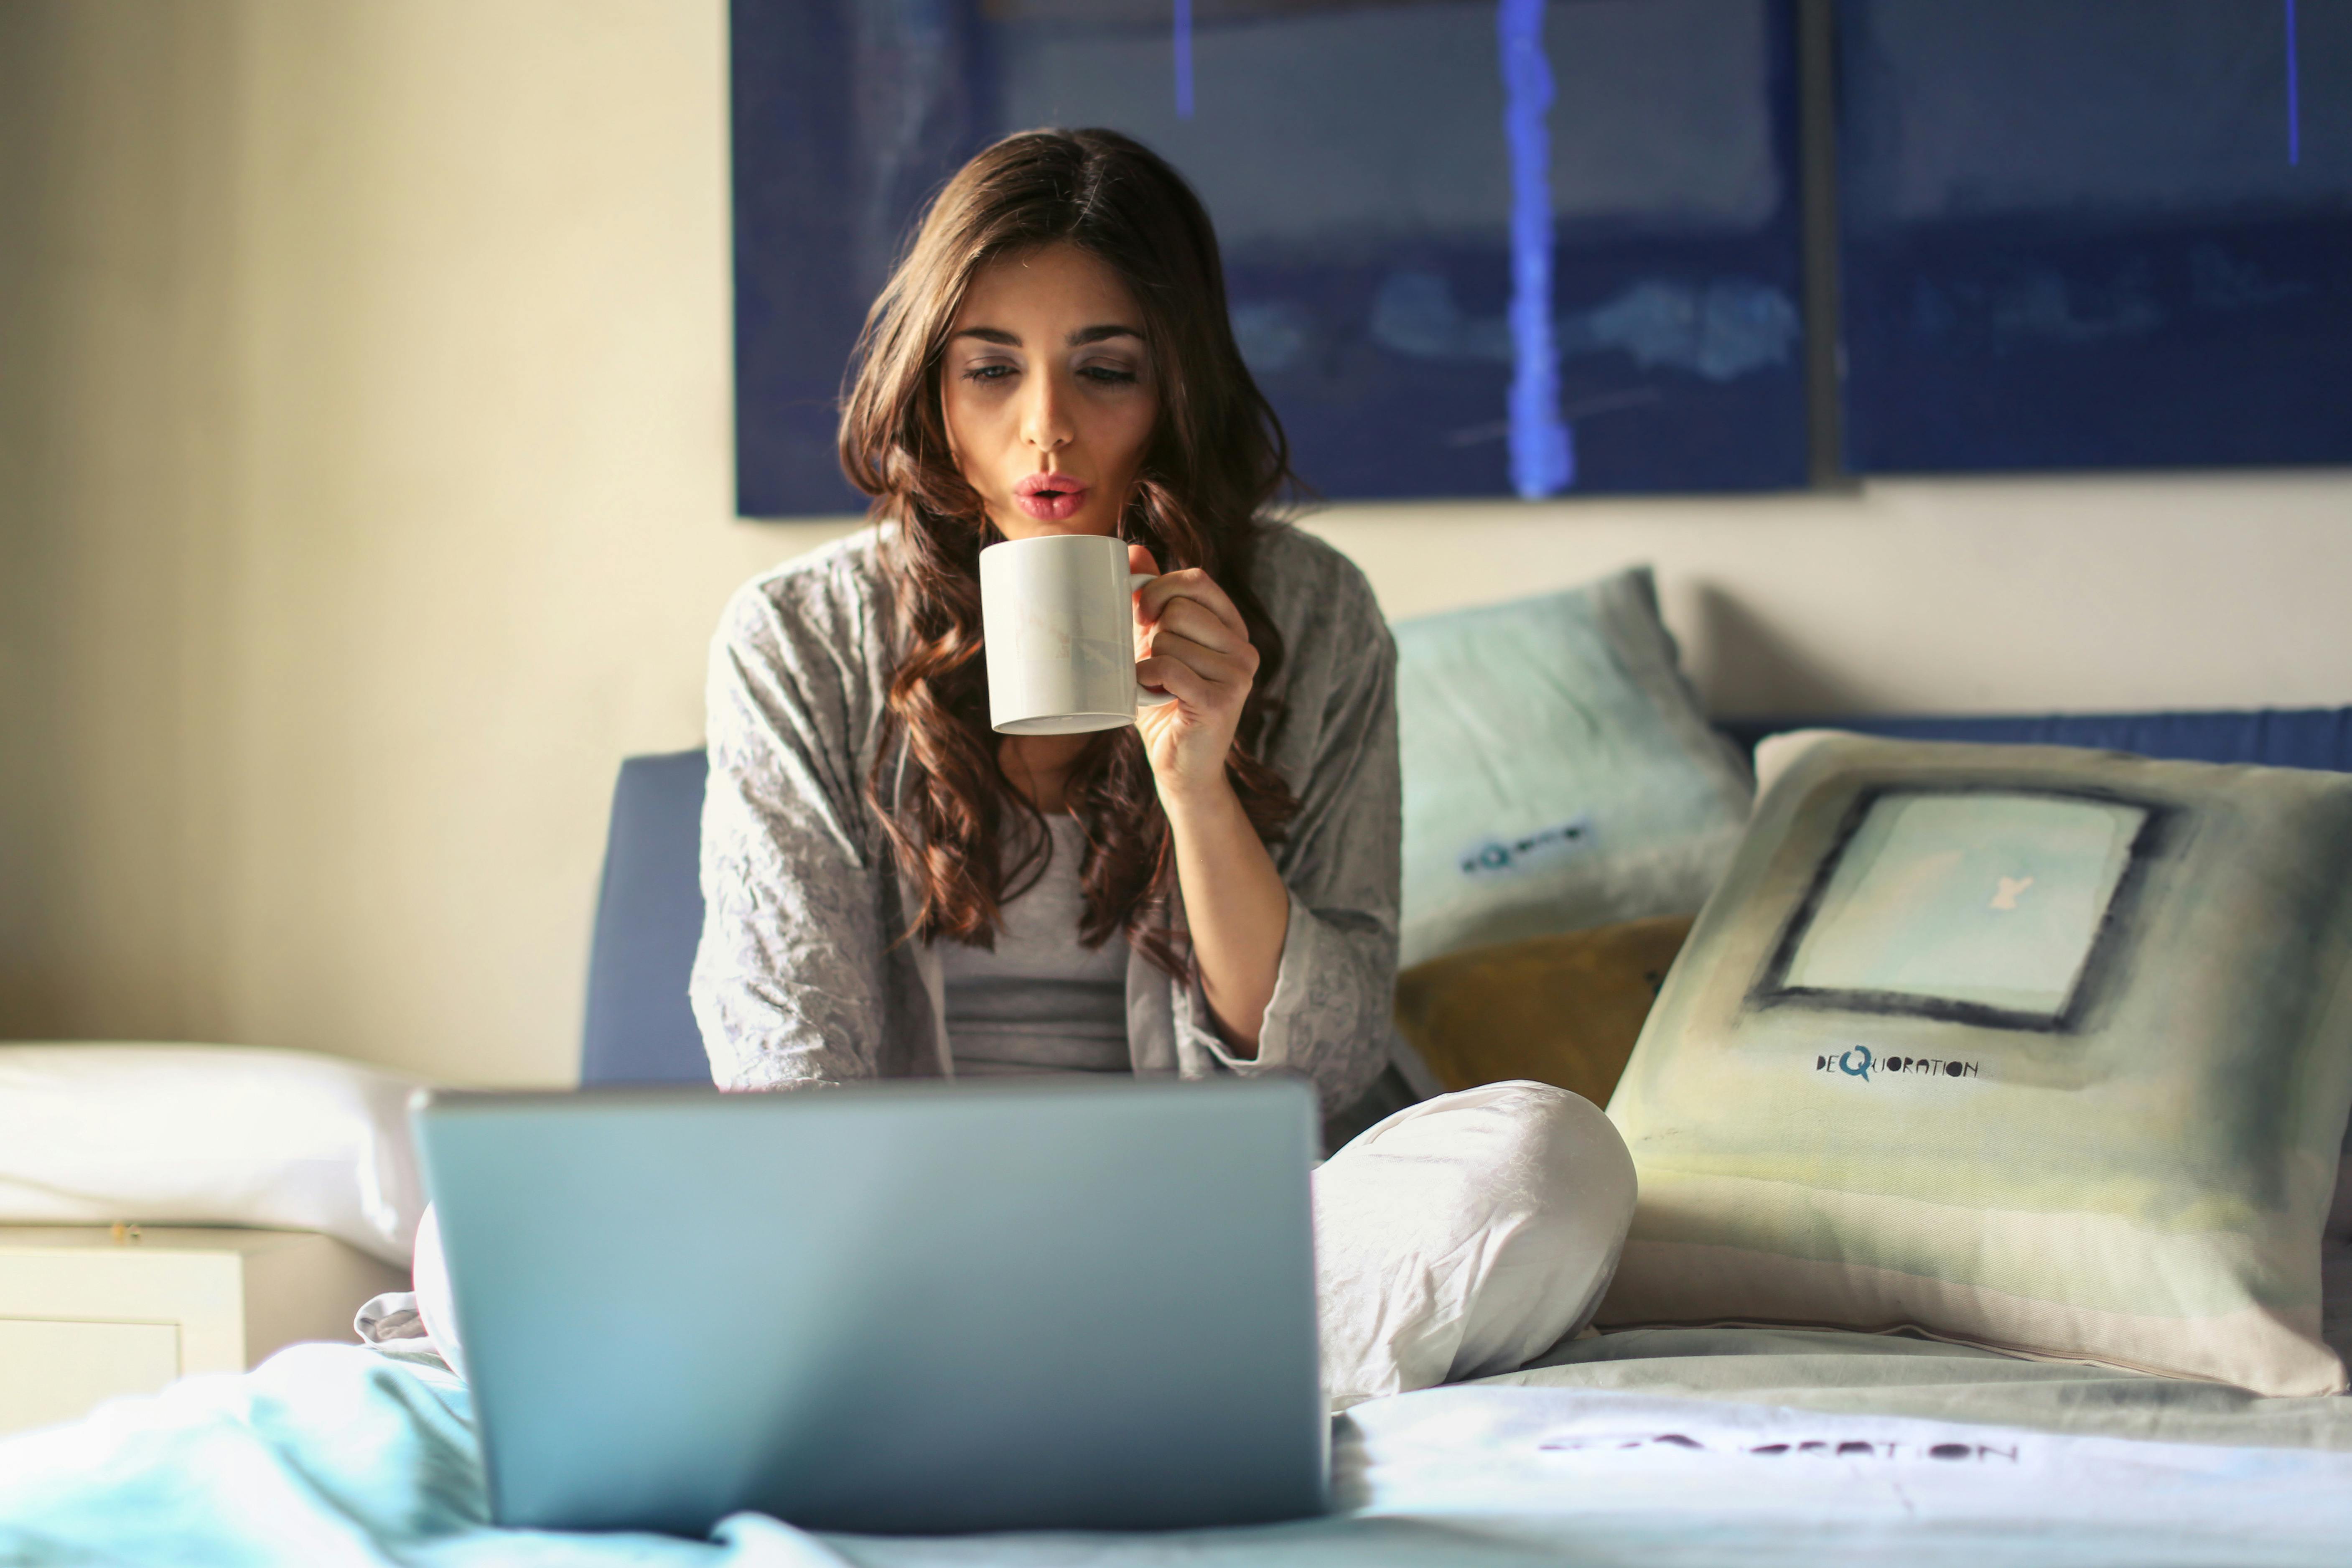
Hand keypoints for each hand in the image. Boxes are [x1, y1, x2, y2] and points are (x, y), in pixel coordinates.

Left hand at [1128, 543, 1259, 806]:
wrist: (1181, 767)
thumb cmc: (1165, 704)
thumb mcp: (1155, 644)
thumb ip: (1151, 600)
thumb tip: (1133, 550)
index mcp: (1232, 628)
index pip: (1197, 580)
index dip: (1160, 588)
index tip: (1142, 613)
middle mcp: (1244, 648)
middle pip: (1180, 609)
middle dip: (1152, 634)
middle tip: (1153, 663)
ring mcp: (1239, 675)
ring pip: (1171, 639)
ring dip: (1149, 663)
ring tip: (1158, 687)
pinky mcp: (1223, 701)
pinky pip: (1169, 668)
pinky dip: (1147, 679)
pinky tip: (1151, 694)